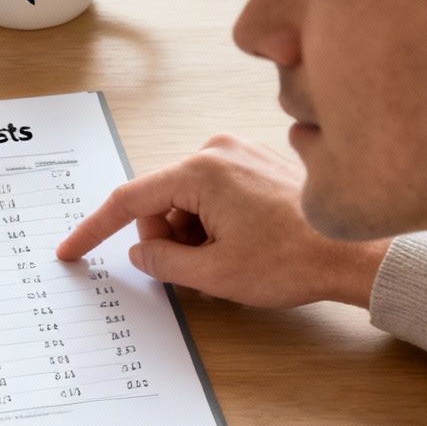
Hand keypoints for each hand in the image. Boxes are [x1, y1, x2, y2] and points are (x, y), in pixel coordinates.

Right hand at [54, 134, 389, 308]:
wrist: (354, 254)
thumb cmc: (292, 260)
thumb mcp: (213, 274)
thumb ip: (161, 262)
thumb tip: (140, 253)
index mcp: (200, 171)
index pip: (128, 201)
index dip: (94, 230)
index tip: (71, 251)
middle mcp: (216, 150)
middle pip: (159, 202)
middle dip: (167, 240)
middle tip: (199, 272)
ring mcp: (238, 153)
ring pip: (186, 201)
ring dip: (194, 235)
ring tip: (230, 260)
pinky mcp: (256, 163)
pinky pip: (212, 195)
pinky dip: (214, 223)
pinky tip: (243, 244)